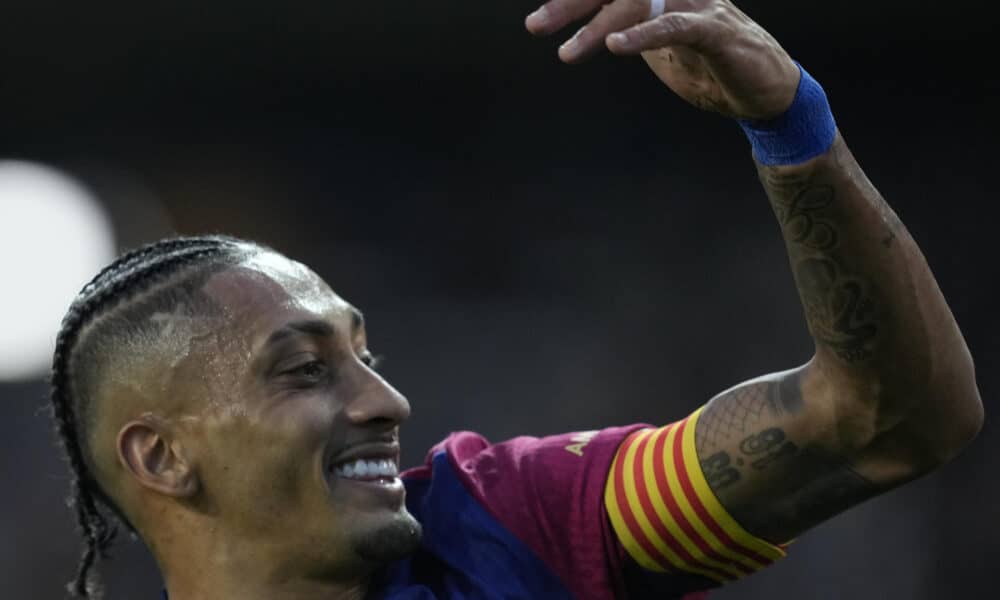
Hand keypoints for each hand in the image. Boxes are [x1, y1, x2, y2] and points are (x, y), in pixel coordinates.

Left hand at [525, 0, 799, 119]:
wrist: (766, 93)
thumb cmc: (711, 68)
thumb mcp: (659, 48)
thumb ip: (630, 30)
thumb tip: (594, 28)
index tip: (540, 13)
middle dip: (571, 3)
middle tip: (535, 25)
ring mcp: (698, 4)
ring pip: (640, 2)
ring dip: (600, 28)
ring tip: (567, 53)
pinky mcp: (717, 30)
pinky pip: (675, 26)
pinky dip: (644, 35)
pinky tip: (617, 47)